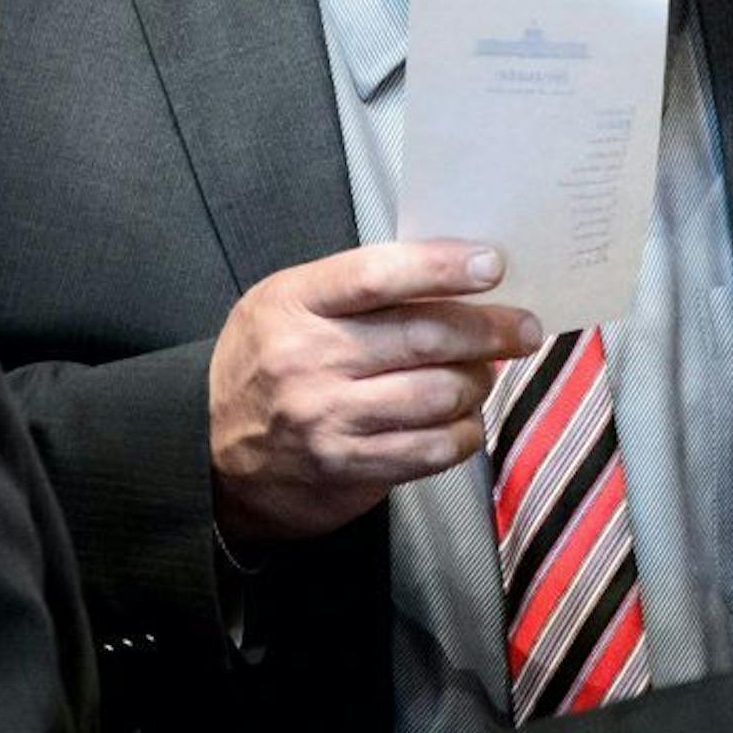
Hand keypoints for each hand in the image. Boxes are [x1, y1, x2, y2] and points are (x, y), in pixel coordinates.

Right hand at [207, 240, 540, 539]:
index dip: (442, 266)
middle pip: (422, 337)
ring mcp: (326, 418)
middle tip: (523, 328)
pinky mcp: (346, 468)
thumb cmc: (268, 364)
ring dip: (478, 382)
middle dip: (488, 330)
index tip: (493, 264)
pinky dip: (464, 433)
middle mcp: (307, 359)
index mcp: (294, 302)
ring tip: (486, 373)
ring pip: (437, 394)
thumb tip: (456, 278)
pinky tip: (465, 420)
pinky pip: (430, 449)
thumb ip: (360, 289)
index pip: (378, 274)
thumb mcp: (291, 305)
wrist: (209, 453)